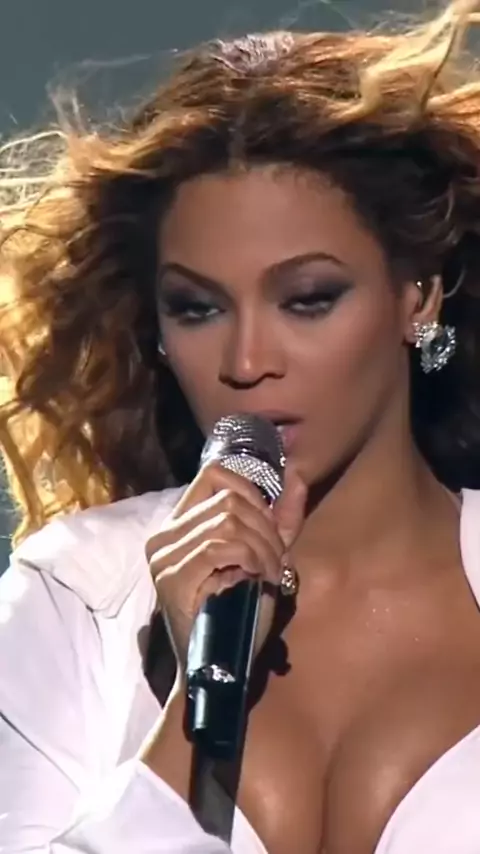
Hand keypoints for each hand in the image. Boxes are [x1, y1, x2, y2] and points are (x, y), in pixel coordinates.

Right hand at [145, 460, 306, 680]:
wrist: (220, 668)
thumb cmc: (240, 612)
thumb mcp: (264, 556)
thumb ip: (279, 518)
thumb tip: (296, 475)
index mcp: (179, 525)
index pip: (214, 474)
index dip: (251, 491)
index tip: (269, 526)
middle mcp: (163, 535)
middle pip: (229, 499)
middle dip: (265, 528)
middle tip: (275, 561)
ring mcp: (164, 556)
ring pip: (230, 519)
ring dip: (263, 546)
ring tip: (269, 573)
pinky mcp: (173, 576)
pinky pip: (223, 545)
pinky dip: (252, 558)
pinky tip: (259, 579)